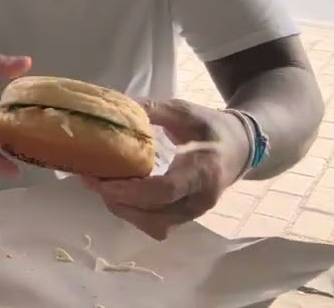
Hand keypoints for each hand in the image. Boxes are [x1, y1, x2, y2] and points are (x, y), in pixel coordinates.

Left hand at [83, 99, 249, 240]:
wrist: (242, 147)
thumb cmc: (211, 127)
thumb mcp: (184, 111)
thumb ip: (152, 110)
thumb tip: (116, 107)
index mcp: (203, 170)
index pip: (165, 191)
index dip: (129, 190)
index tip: (101, 179)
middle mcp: (200, 199)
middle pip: (154, 216)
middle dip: (118, 201)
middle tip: (91, 179)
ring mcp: (194, 213)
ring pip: (152, 225)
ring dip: (122, 209)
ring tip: (99, 185)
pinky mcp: (185, 217)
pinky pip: (155, 224)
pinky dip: (132, 212)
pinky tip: (117, 193)